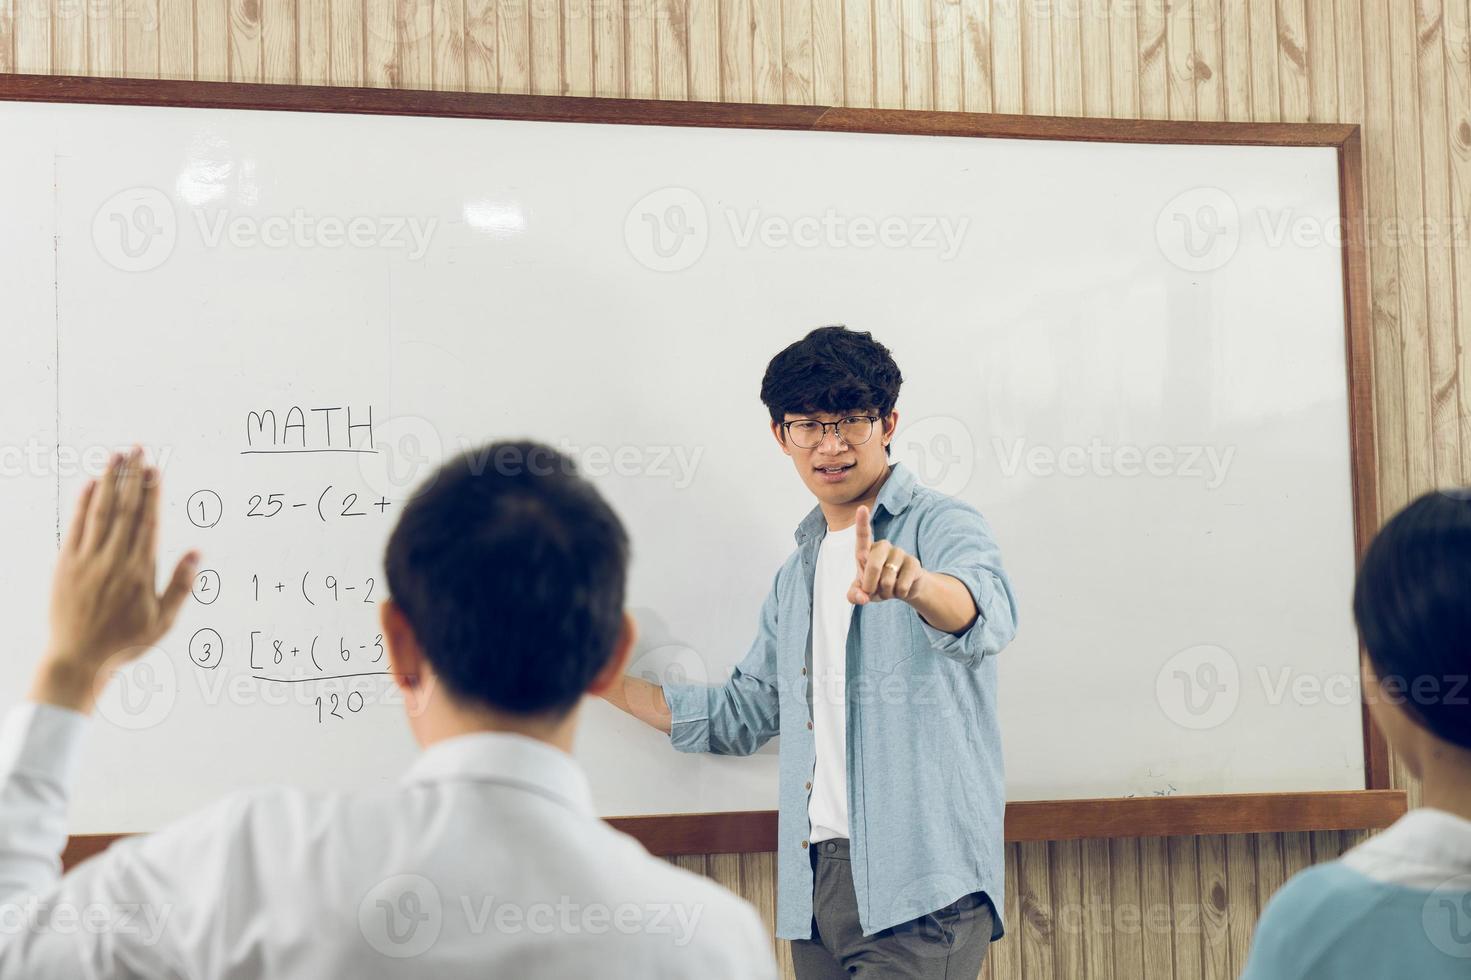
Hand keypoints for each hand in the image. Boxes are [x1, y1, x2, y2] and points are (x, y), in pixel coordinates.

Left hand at [33, 447, 198, 713]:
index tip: (156, 469)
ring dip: (108, 481)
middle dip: (132, 476)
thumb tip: (196, 553)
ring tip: (115, 456)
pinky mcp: (66, 565)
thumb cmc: (125, 642)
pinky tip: (89, 484)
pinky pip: (75, 527)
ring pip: (100, 511)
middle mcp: (113, 560)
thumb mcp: (163, 621)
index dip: (152, 493)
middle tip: (138, 448)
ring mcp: (87, 560)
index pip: (148, 522)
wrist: (77, 659)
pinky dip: (82, 503)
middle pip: (125, 509)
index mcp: (139, 571)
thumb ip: (180, 585)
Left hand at [848, 505, 927, 605]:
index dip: (862, 523)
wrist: (901, 589)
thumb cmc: (876, 585)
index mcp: (867, 550)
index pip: (863, 535)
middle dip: (870, 585)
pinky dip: (899, 593)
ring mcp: (900, 553)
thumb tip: (863, 598)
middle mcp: (883, 547)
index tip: (862, 508)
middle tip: (872, 592)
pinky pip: (902, 585)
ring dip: (886, 592)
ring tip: (889, 589)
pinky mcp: (914, 563)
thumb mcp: (862, 592)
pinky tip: (901, 588)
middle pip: (873, 566)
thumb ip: (854, 595)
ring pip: (888, 580)